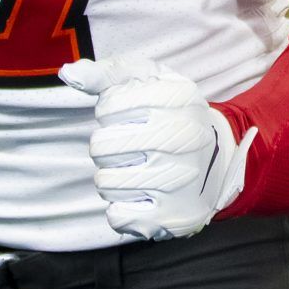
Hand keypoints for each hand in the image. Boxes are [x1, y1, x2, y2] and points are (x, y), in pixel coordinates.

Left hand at [59, 54, 253, 239]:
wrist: (219, 160)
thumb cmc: (172, 114)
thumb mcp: (151, 81)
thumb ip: (109, 73)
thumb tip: (69, 73)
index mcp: (180, 97)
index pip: (108, 107)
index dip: (109, 112)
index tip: (131, 115)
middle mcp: (184, 137)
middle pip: (102, 146)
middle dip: (106, 146)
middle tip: (128, 145)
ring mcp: (179, 179)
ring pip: (105, 182)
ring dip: (112, 176)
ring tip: (135, 168)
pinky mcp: (171, 215)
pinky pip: (117, 215)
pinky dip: (120, 206)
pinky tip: (141, 194)